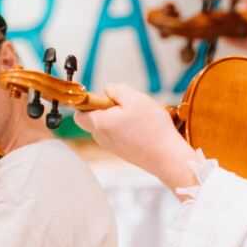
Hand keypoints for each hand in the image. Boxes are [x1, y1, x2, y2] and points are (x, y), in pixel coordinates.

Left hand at [74, 85, 198, 192]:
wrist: (167, 157)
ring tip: (139, 118)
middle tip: (128, 106)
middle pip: (95, 118)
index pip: (79, 113)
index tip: (105, 98)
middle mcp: (101, 138)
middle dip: (108, 108)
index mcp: (99, 124)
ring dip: (120, 118)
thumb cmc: (152, 128)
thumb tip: (107, 91)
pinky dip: (128, 129)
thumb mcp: (134, 98)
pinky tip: (144, 128)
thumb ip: (115, 89)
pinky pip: (119, 135)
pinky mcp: (123, 153)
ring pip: (109, 126)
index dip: (89, 102)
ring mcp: (112, 147)